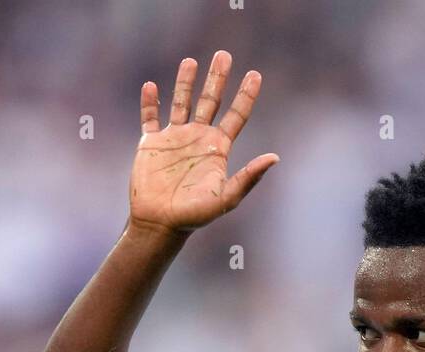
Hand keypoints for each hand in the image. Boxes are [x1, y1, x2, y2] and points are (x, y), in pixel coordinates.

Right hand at [129, 50, 278, 233]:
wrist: (160, 223)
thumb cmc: (195, 216)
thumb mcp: (226, 197)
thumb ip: (249, 177)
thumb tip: (275, 158)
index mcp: (217, 149)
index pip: (236, 116)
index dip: (246, 96)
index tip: (255, 74)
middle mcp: (198, 139)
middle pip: (211, 102)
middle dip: (217, 78)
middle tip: (224, 55)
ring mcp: (174, 139)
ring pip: (181, 103)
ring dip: (185, 83)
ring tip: (191, 61)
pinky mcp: (151, 144)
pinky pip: (149, 118)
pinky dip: (149, 102)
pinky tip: (151, 87)